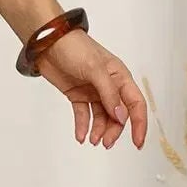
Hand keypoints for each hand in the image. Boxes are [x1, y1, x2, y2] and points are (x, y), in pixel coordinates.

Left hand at [32, 28, 147, 148]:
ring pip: (102, 117)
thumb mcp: (95, 69)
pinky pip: (84, 114)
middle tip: (105, 143)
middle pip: (118, 114)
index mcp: (120, 77)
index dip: (139, 124)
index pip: (135, 103)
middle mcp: (110, 85)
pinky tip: (80, 136)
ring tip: (92, 140)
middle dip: (114, 130)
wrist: (48, 43)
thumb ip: (109, 93)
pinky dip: (83, 126)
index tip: (137, 142)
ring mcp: (93, 91)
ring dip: (99, 130)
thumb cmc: (75, 48)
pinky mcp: (78, 95)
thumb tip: (120, 116)